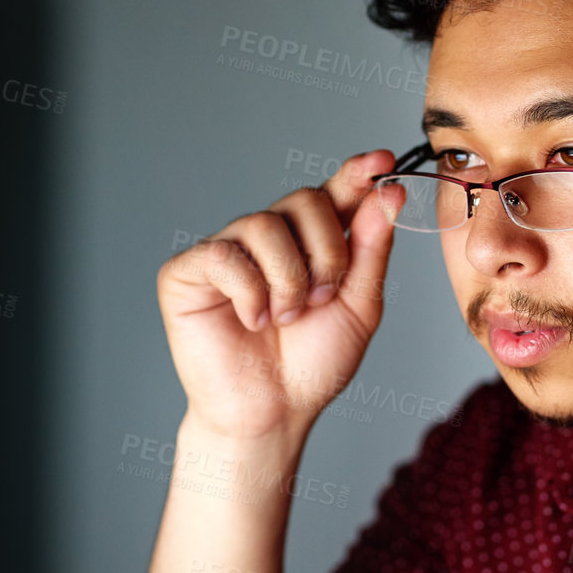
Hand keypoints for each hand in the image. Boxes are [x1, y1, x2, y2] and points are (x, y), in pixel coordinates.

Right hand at [157, 150, 399, 441]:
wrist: (271, 412)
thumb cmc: (311, 364)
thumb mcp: (358, 306)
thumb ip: (371, 250)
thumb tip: (385, 194)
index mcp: (310, 242)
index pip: (333, 192)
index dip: (355, 173)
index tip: (381, 160)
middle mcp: (267, 238)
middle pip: (304, 199)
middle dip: (326, 252)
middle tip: (321, 299)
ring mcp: (226, 251)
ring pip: (263, 224)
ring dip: (288, 278)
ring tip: (286, 318)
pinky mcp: (187, 271)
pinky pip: (224, 255)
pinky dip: (249, 292)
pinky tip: (252, 321)